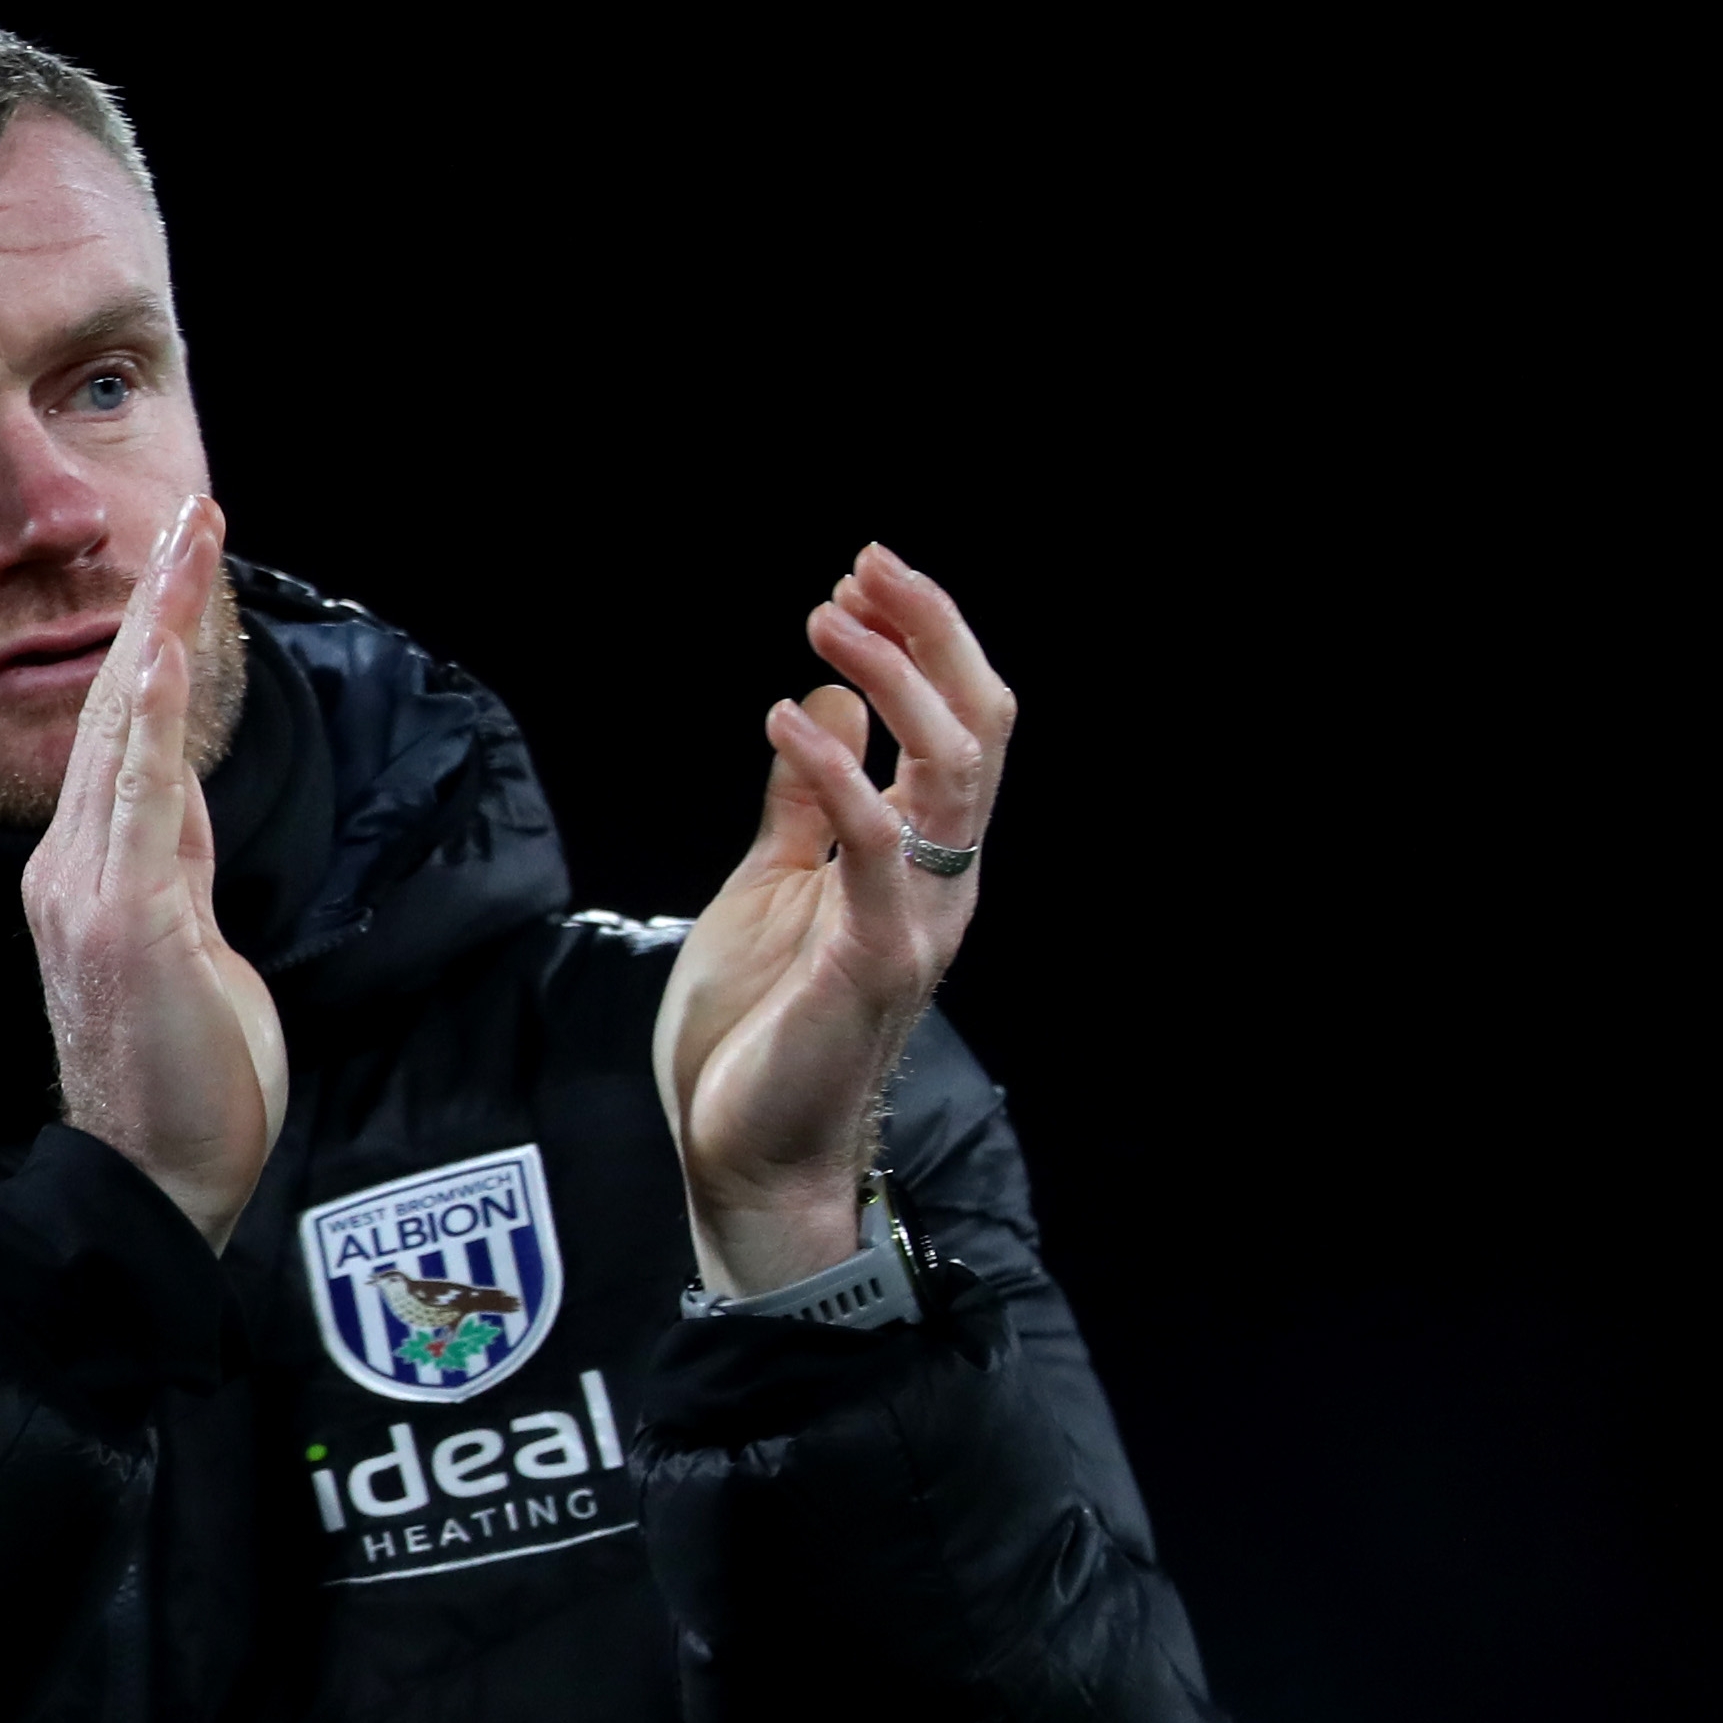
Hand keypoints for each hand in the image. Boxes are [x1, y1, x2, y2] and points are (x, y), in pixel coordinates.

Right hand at [25, 493, 288, 1247]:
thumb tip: (187, 800)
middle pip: (117, 712)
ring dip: (160, 632)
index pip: (126, 735)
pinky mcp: (123, 922)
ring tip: (188, 545)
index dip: (153, 646)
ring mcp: (89, 892)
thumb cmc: (182, 1080)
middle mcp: (71, 869)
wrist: (158, 1181)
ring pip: (124, 734)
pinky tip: (159, 653)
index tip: (184, 566)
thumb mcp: (190, 948)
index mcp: (85, 874)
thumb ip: (179, 869)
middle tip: (192, 514)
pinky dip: (150, 720)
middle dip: (157, 607)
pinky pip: (138, 803)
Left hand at [654, 544, 1016, 1296]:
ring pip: (954, 768)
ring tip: (827, 619)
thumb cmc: (757, 1031)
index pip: (958, 722)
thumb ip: (805, 801)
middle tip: (860, 567)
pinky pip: (879, 846)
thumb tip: (824, 704)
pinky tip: (786, 713)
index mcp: (922, 857)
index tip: (860, 575)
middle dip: (930, 631)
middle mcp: (942, 880)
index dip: (924, 637)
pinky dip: (838, 769)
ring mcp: (917, 920)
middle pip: (980, 726)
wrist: (742, 1155)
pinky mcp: (874, 960)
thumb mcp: (771, 882)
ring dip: (897, 677)